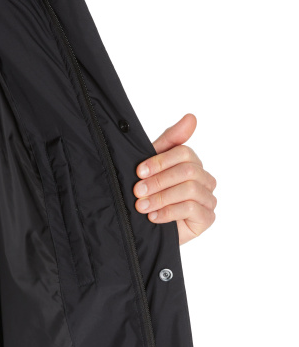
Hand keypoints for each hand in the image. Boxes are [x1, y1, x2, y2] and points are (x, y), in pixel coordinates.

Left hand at [133, 114, 216, 244]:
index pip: (184, 152)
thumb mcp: (152, 166)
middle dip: (158, 181)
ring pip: (190, 189)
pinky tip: (153, 217)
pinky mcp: (207, 218)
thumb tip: (192, 117)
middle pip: (188, 170)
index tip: (139, 171)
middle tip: (137, 191)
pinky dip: (168, 212)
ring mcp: (208, 198)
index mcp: (191, 162)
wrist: (144, 229)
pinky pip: (192, 209)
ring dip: (161, 197)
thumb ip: (170, 141)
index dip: (160, 161)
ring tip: (142, 206)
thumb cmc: (149, 195)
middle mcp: (204, 178)